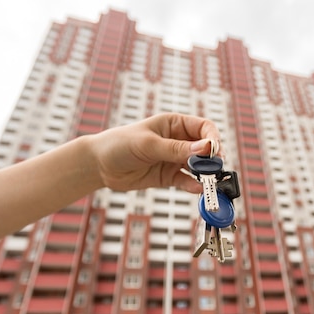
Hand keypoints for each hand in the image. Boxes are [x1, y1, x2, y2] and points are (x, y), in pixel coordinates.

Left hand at [86, 113, 220, 192]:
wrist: (99, 165)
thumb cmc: (119, 144)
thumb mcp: (148, 144)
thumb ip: (176, 148)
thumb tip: (205, 149)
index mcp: (174, 124)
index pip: (204, 127)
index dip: (212, 138)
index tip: (215, 151)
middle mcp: (178, 141)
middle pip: (204, 149)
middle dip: (211, 159)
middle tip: (214, 170)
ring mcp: (174, 159)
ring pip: (198, 167)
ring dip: (205, 174)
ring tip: (209, 182)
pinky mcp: (168, 177)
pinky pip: (186, 181)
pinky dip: (193, 185)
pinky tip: (197, 189)